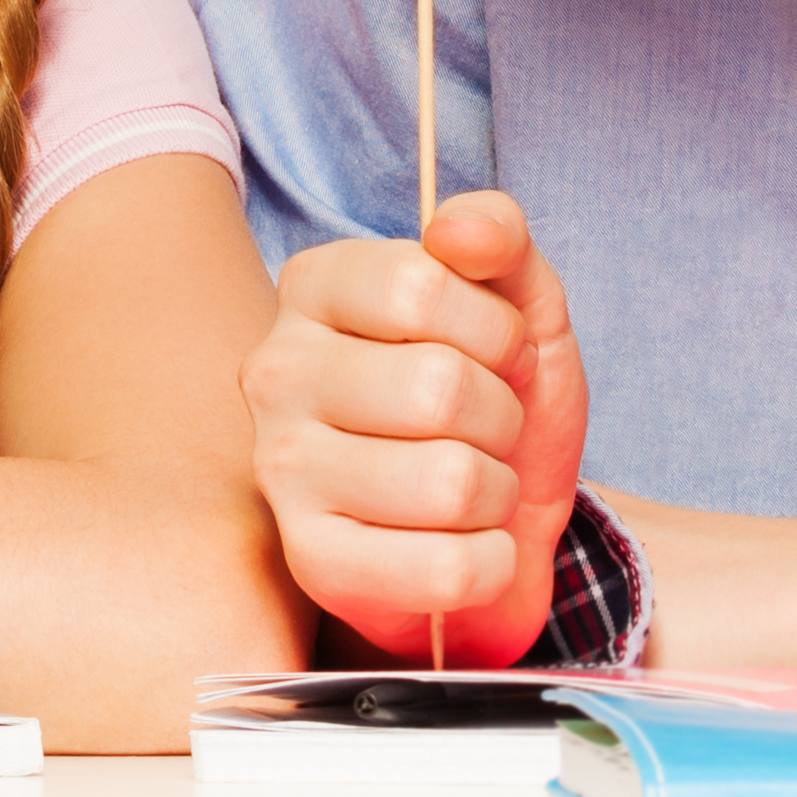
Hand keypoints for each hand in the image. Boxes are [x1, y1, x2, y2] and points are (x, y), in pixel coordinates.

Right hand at [242, 191, 585, 666]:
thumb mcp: (520, 306)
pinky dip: (490, 561)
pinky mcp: (311, 562)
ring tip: (473, 485)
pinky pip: (446, 569)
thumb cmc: (495, 404)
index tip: (496, 352)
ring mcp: (281, 471)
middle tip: (487, 427)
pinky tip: (463, 543)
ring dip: (496, 490)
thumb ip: (500, 239)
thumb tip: (459, 228)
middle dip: (501, 415)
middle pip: (438, 386)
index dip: (495, 328)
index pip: (421, 283)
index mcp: (315, 287)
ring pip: (449, 482)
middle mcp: (276, 371)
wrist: (502, 524)